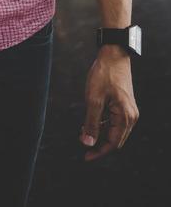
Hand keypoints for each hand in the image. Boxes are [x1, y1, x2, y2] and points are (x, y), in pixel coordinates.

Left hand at [80, 46, 138, 160]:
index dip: (98, 152)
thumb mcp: (93, 99)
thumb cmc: (104, 74)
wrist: (114, 54)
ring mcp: (129, 111)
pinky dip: (103, 123)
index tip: (85, 156)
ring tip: (84, 129)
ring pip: (114, 130)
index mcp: (125, 117)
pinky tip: (91, 120)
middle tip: (82, 139)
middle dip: (98, 142)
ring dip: (100, 132)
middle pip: (115, 139)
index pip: (112, 144)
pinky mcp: (124, 105)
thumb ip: (91, 122)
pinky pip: (114, 121)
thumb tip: (87, 142)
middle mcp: (131, 117)